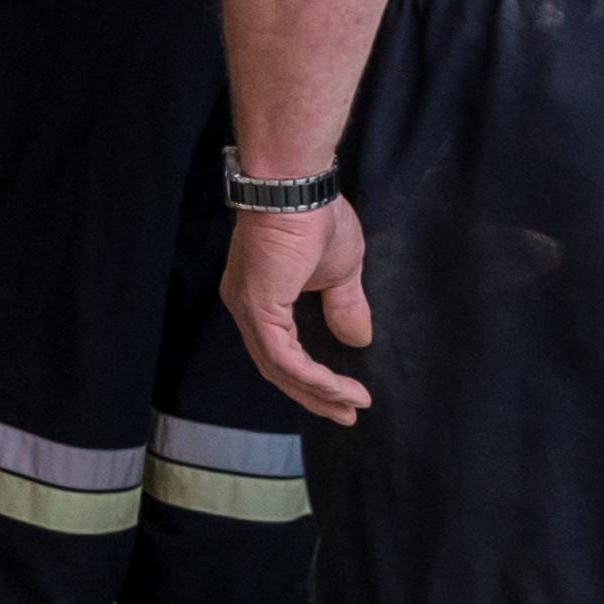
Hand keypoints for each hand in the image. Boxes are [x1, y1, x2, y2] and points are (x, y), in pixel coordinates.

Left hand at [221, 196, 372, 420]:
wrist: (299, 188)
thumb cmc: (316, 218)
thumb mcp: (340, 272)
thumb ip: (343, 307)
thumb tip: (357, 341)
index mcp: (261, 298)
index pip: (280, 351)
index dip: (311, 378)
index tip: (344, 396)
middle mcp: (246, 307)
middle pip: (276, 368)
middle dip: (313, 395)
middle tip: (347, 415)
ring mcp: (248, 308)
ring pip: (279, 368)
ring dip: (317, 392)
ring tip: (351, 406)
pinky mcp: (258, 307)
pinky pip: (283, 357)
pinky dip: (311, 377)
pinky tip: (337, 389)